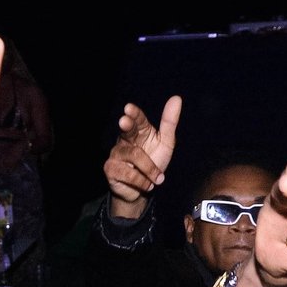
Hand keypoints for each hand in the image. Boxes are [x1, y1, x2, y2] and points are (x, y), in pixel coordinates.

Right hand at [102, 97, 181, 213]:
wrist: (143, 189)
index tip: (128, 108)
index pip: (137, 119)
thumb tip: (176, 98)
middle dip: (126, 125)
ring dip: (150, 168)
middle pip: (126, 130)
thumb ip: (169, 123)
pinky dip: (142, 180)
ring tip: (158, 179)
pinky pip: (127, 173)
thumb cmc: (153, 162)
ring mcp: (116, 154)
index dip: (134, 114)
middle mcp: (125, 139)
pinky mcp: (110, 169)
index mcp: (139, 131)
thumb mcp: (165, 143)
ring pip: (133, 155)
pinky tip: (147, 184)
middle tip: (124, 120)